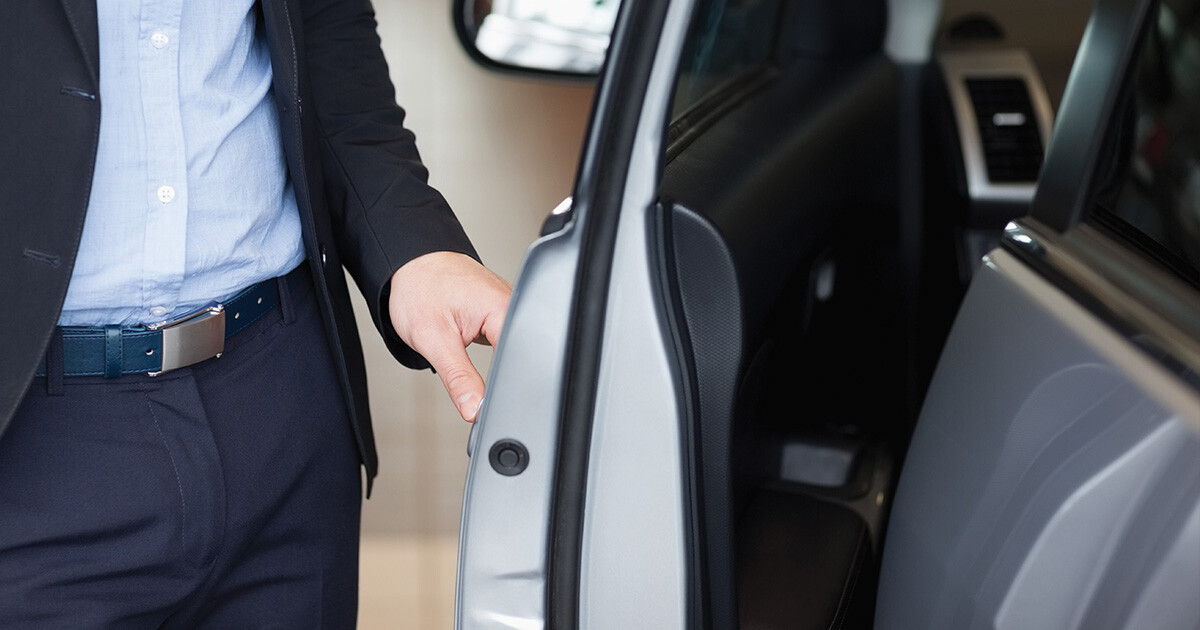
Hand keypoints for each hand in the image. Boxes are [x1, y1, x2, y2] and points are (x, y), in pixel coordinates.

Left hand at [388, 251, 511, 421]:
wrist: (409, 264)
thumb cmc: (418, 288)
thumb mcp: (434, 339)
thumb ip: (458, 378)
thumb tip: (476, 409)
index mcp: (504, 307)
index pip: (518, 361)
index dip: (502, 389)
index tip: (480, 402)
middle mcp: (512, 305)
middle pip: (519, 358)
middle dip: (497, 378)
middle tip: (466, 375)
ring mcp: (508, 308)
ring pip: (512, 352)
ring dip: (493, 364)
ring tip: (464, 349)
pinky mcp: (500, 312)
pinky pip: (505, 341)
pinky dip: (490, 353)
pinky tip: (472, 345)